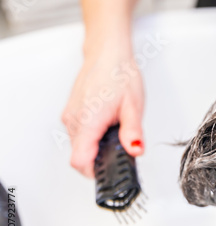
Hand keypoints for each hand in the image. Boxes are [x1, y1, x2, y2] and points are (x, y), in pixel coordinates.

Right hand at [62, 48, 144, 177]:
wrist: (108, 54)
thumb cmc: (119, 74)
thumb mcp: (133, 106)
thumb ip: (133, 132)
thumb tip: (135, 150)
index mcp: (88, 120)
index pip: (80, 161)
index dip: (95, 171)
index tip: (111, 170)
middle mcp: (73, 120)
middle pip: (80, 156)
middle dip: (101, 158)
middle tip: (121, 146)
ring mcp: (70, 116)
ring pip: (79, 146)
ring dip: (97, 146)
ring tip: (116, 129)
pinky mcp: (71, 113)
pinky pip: (79, 135)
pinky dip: (93, 136)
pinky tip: (107, 123)